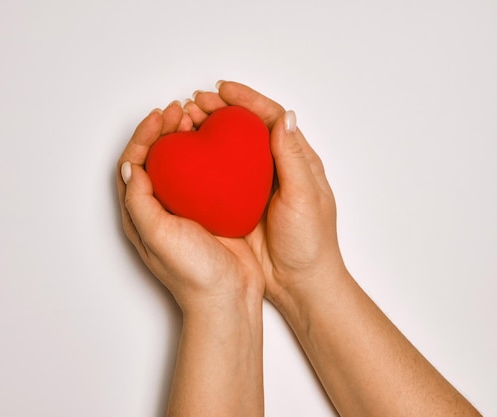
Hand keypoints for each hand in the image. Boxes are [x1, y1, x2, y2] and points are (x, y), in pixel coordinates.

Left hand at [116, 101, 264, 314]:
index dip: (144, 136)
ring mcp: (184, 209)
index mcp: (140, 214)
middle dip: (163, 131)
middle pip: (155, 159)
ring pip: (179, 164)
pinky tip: (218, 145)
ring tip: (196, 120)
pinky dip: (207, 155)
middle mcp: (159, 209)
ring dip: (183, 139)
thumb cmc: (193, 273)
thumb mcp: (158, 236)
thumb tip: (130, 166)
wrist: (228, 298)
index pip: (134, 164)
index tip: (162, 116)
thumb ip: (140, 201)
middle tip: (180, 111)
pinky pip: (204, 176)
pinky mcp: (209, 211)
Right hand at [188, 82, 346, 306]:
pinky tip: (186, 157)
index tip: (223, 89)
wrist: (300, 282)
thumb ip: (293, 158)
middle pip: (244, 128)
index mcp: (295, 159)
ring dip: (208, 131)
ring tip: (186, 121)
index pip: (270, 118)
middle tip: (195, 102)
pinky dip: (202, 163)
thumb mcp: (305, 197)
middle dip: (221, 110)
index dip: (246, 99)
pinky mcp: (237, 205)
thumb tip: (284, 116)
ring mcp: (253, 186)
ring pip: (227, 149)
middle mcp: (272, 168)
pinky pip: (216, 177)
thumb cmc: (311, 242)